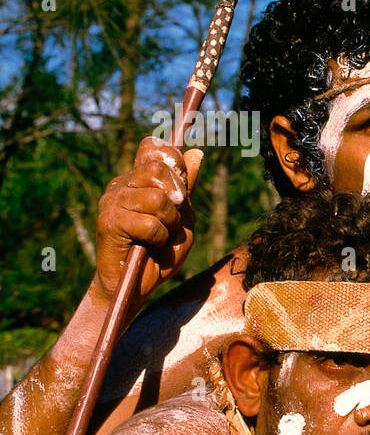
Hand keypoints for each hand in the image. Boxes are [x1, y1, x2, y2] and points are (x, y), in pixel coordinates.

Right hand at [93, 137, 202, 308]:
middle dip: (176, 195)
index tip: (180, 188)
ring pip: (156, 198)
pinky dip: (159, 237)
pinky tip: (150, 245)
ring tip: (161, 235)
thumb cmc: (161, 252)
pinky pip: (149, 223)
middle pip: (158, 168)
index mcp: (139, 180)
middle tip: (172, 219)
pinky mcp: (108, 223)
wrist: (137, 286)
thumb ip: (187, 188)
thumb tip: (196, 153)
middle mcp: (122, 185)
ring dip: (169, 222)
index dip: (173, 161)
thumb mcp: (183, 217)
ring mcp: (112, 202)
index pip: (153, 148)